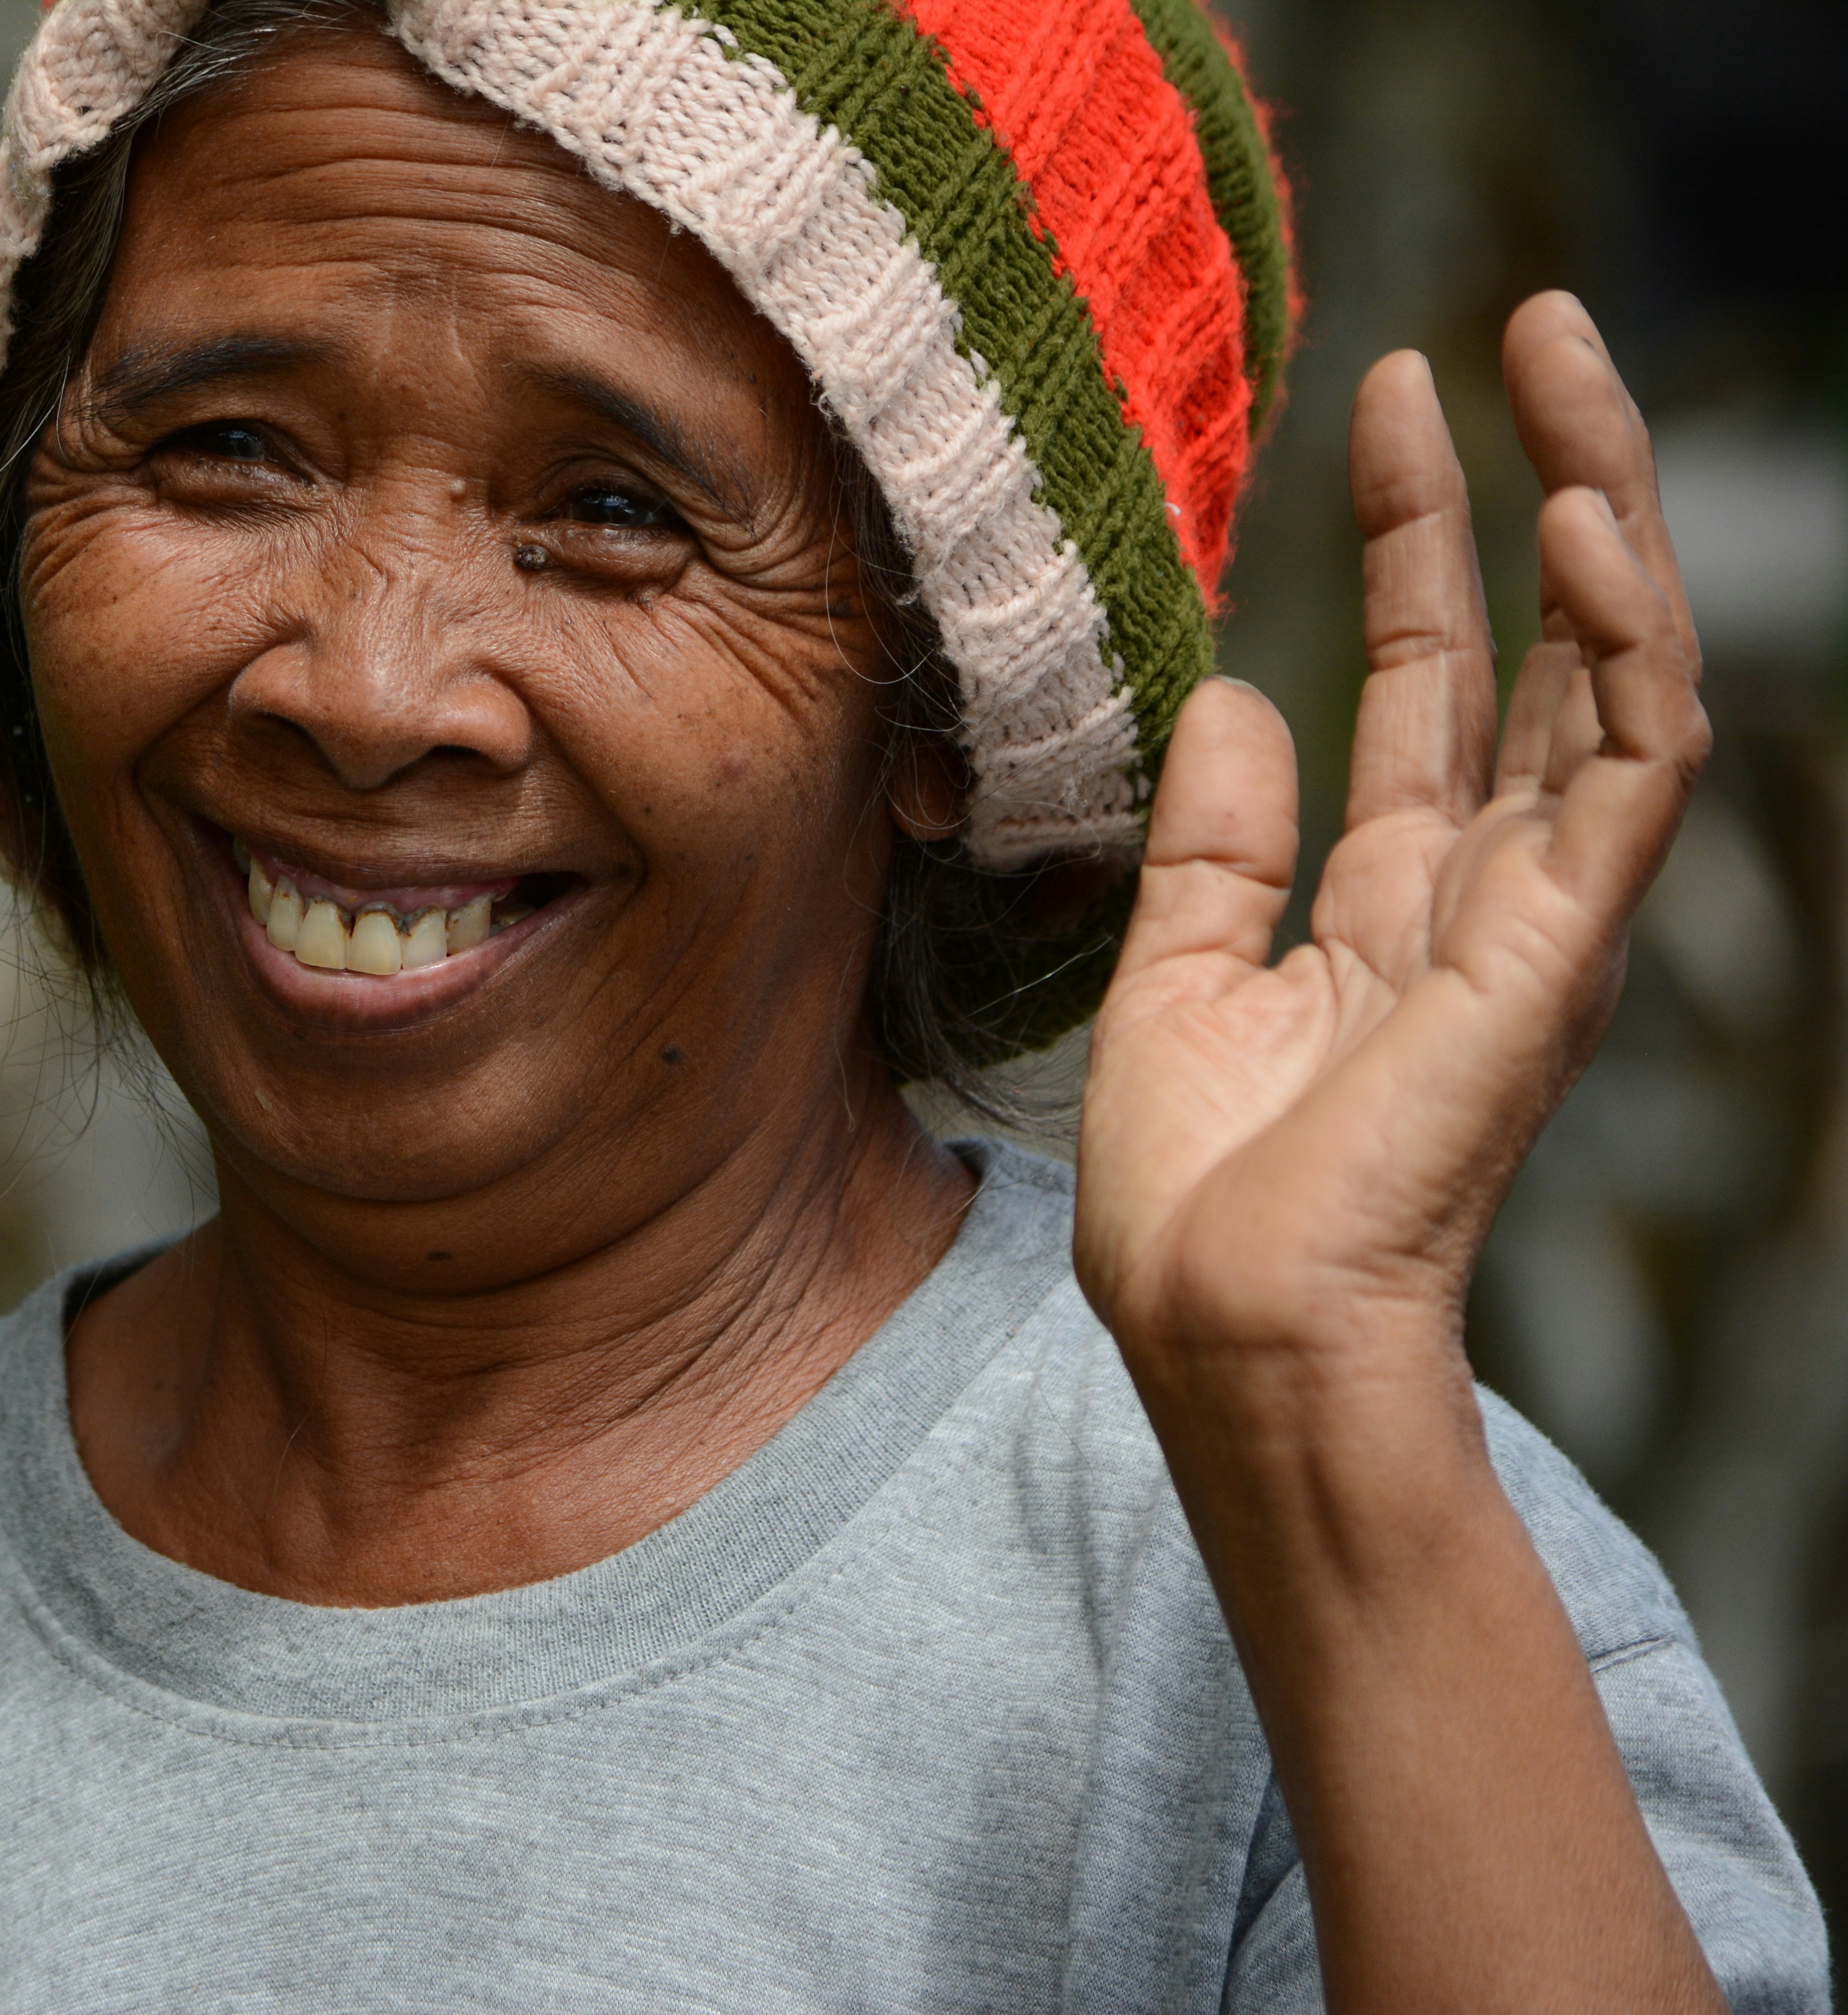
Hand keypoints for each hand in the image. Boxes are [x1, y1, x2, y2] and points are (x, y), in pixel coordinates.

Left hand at [1075, 291, 1705, 1417]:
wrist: (1223, 1328)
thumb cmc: (1198, 1200)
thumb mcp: (1176, 979)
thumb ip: (1213, 843)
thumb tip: (1231, 693)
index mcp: (1397, 903)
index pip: (1435, 678)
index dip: (1421, 536)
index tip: (1386, 402)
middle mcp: (1489, 893)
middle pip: (1543, 646)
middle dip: (1539, 481)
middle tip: (1522, 326)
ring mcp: (1541, 916)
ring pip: (1616, 668)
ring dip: (1601, 507)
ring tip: (1561, 361)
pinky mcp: (1562, 944)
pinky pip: (1629, 761)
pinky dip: (1623, 635)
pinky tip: (1580, 520)